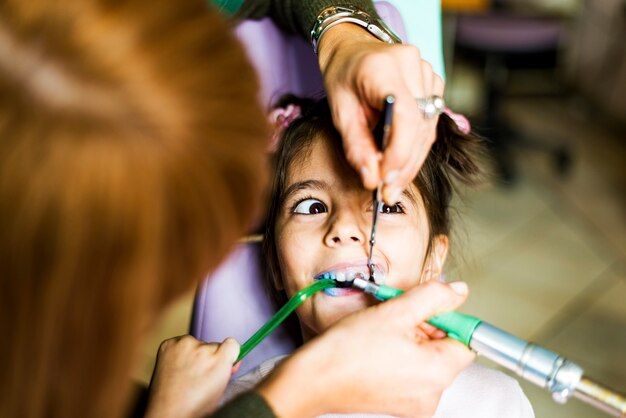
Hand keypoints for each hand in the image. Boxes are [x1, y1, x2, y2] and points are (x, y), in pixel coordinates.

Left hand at [145, 335, 239, 417]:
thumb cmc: (195, 405)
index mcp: (220, 361)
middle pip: (213, 345)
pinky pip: (180, 343)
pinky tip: (176, 368)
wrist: (166, 412)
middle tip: (200, 376)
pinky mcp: (169, 344)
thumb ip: (227, 368)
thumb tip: (230, 355)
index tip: (223, 364)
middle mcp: (203, 349)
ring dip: (193, 354)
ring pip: (196, 344)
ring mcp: (184, 344)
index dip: (228, 356)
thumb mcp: (221, 388)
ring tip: (186, 374)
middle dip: (209, 357)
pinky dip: (179, 353)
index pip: (232, 344)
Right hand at [257, 281, 474, 417]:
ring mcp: (415, 402)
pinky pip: (411, 372)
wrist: (313, 380)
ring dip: (411, 339)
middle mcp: (431, 394)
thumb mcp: (395, 311)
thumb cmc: (347, 351)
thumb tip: (456, 291)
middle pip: (445, 349)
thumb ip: (433, 296)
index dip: (447, 317)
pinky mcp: (399, 403)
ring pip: (427, 359)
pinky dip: (401, 355)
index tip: (428, 306)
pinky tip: (379, 346)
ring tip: (384, 331)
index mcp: (437, 373)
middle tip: (398, 314)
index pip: (465, 340)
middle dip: (426, 326)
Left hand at [318, 24, 443, 203]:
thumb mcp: (340, 112)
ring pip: (428, 130)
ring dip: (411, 161)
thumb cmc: (343, 78)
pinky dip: (416, 146)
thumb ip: (356, 146)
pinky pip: (430, 123)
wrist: (354, 49)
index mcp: (383, 67)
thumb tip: (372, 180)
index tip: (386, 182)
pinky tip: (399, 161)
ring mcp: (427, 72)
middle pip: (419, 127)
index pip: (405, 115)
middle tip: (387, 194)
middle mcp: (412, 65)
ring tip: (391, 184)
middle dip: (404, 166)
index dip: (400, 153)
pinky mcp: (434, 84)